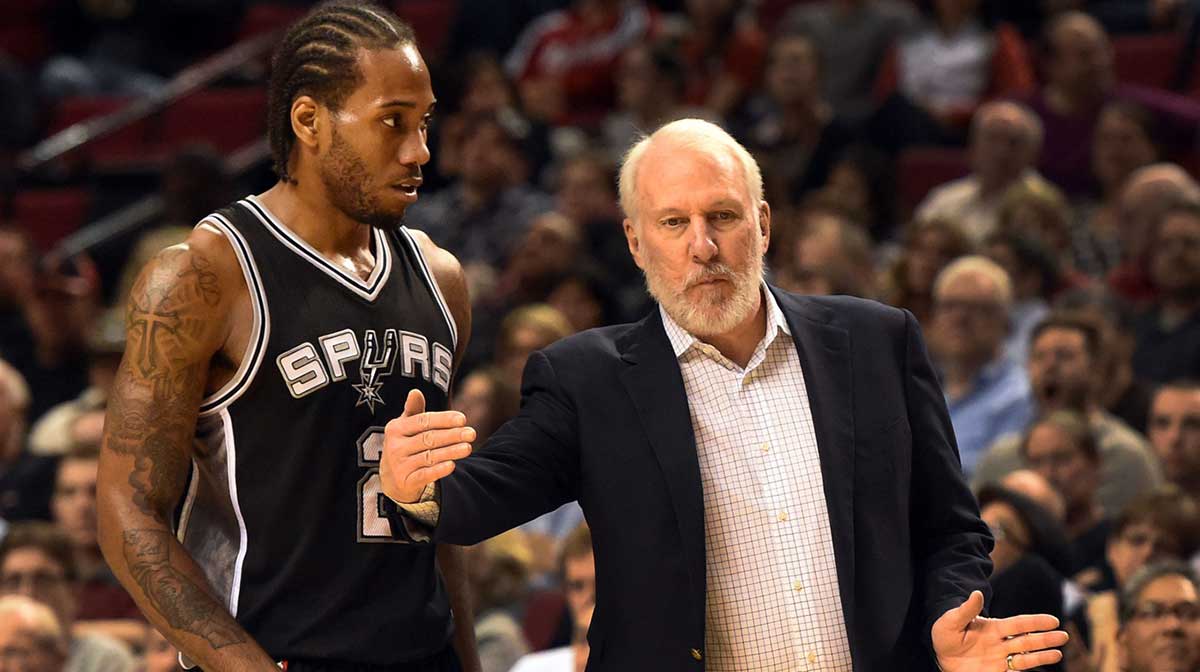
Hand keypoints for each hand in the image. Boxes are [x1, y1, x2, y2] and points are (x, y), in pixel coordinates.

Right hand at [379, 389, 474, 502]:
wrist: (391, 479)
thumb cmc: (405, 445)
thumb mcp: (405, 427)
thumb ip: (413, 410)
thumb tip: (415, 391)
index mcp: (395, 428)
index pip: (423, 421)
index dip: (444, 419)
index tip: (463, 419)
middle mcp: (395, 446)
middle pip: (428, 438)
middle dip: (452, 435)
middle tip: (471, 433)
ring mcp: (399, 465)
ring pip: (429, 457)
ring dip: (451, 452)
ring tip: (468, 447)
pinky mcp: (405, 482)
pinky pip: (425, 475)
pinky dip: (439, 470)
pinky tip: (452, 465)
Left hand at [932, 591, 1068, 670]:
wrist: (939, 657)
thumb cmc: (945, 635)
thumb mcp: (951, 620)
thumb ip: (966, 610)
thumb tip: (977, 592)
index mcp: (993, 628)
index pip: (1018, 624)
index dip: (1035, 622)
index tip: (1053, 620)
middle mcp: (1000, 643)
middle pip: (1027, 640)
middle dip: (1045, 638)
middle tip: (1063, 636)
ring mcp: (1000, 659)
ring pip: (1025, 658)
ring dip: (1041, 656)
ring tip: (1058, 654)